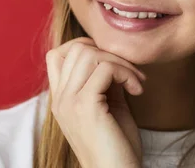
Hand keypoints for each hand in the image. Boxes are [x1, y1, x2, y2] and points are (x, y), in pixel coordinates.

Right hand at [46, 36, 146, 167]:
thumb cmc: (117, 146)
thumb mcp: (108, 106)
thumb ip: (105, 81)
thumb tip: (113, 56)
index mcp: (61, 99)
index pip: (57, 54)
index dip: (86, 47)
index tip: (112, 62)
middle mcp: (60, 99)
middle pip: (75, 48)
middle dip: (109, 53)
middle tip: (130, 72)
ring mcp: (69, 102)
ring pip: (89, 54)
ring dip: (120, 62)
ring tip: (135, 82)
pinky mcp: (85, 106)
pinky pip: (105, 69)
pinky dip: (126, 73)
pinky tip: (137, 90)